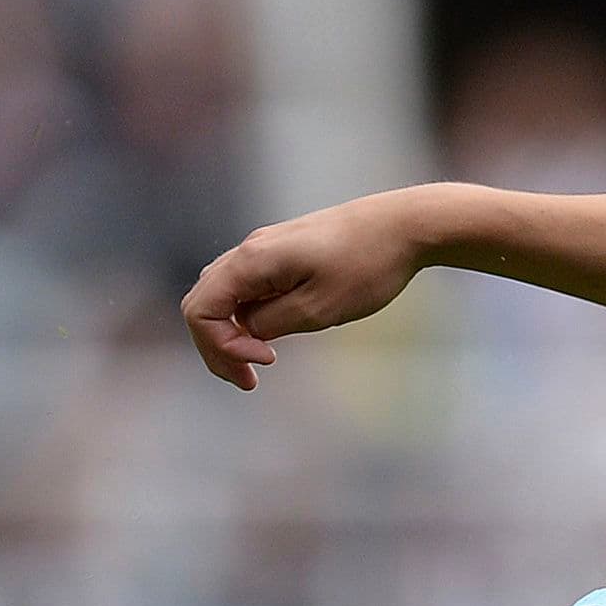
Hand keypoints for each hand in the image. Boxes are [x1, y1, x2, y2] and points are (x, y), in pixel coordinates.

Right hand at [181, 190, 436, 389]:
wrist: (406, 225)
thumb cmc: (368, 266)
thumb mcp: (319, 309)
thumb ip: (270, 323)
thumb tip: (246, 330)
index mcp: (252, 261)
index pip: (200, 311)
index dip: (220, 347)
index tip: (266, 361)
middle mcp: (250, 249)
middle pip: (203, 302)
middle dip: (217, 347)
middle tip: (249, 380)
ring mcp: (266, 247)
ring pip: (224, 294)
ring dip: (232, 332)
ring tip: (261, 362)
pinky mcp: (285, 251)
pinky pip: (248, 286)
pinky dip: (249, 315)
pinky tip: (275, 334)